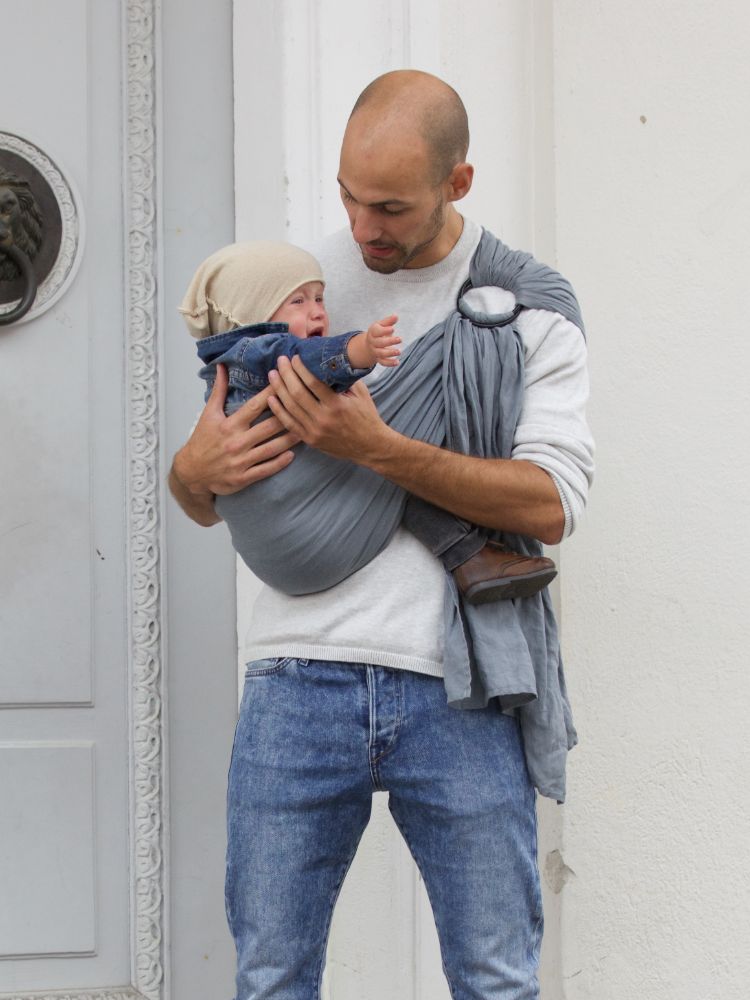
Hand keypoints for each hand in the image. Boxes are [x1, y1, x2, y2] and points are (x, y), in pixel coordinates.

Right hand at [174, 363, 301, 495]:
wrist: (191, 472)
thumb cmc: (202, 440)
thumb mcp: (208, 414)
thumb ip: (219, 390)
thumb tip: (222, 366)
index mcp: (229, 425)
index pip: (255, 406)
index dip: (272, 394)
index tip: (286, 384)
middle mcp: (236, 442)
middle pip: (268, 427)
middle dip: (287, 417)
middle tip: (305, 408)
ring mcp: (240, 461)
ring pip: (271, 448)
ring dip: (289, 439)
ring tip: (305, 430)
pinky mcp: (242, 478)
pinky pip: (265, 469)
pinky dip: (279, 463)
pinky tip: (292, 455)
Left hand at [267, 354, 393, 461]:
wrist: (370, 446)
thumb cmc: (366, 417)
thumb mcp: (360, 394)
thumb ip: (343, 379)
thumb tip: (327, 362)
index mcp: (337, 405)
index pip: (312, 382)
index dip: (300, 368)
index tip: (294, 357)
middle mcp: (323, 418)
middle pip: (297, 393)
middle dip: (286, 374)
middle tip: (280, 361)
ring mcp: (314, 431)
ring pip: (290, 407)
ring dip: (278, 389)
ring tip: (272, 374)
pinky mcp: (309, 439)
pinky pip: (289, 423)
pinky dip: (278, 410)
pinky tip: (271, 398)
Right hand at [366, 314, 400, 366]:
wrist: (370, 344)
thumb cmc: (378, 331)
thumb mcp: (381, 324)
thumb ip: (388, 321)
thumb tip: (396, 316)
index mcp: (373, 332)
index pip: (376, 331)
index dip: (384, 331)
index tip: (392, 329)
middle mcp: (373, 342)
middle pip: (379, 343)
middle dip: (390, 342)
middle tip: (400, 339)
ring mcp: (375, 351)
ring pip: (381, 353)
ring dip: (390, 353)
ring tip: (399, 351)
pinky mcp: (379, 359)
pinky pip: (383, 362)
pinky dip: (389, 363)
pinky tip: (397, 362)